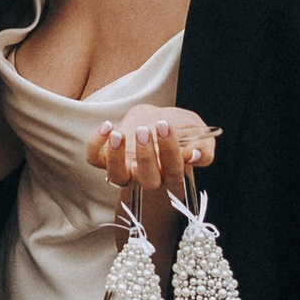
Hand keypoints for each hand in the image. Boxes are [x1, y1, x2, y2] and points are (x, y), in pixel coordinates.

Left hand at [86, 106, 217, 198]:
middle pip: (147, 179)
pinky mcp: (107, 159)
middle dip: (146, 155)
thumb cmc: (180, 129)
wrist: (158, 120)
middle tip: (146, 130)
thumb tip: (194, 155)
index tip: (168, 127)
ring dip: (116, 156)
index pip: (174, 171)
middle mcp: (148, 178)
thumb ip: (204, 147)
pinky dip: (95, 144)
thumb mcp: (199, 133)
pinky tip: (107, 126)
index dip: (171, 153)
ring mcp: (126, 170)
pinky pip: (95, 159)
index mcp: (173, 173)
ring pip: (116, 176)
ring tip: (118, 133)